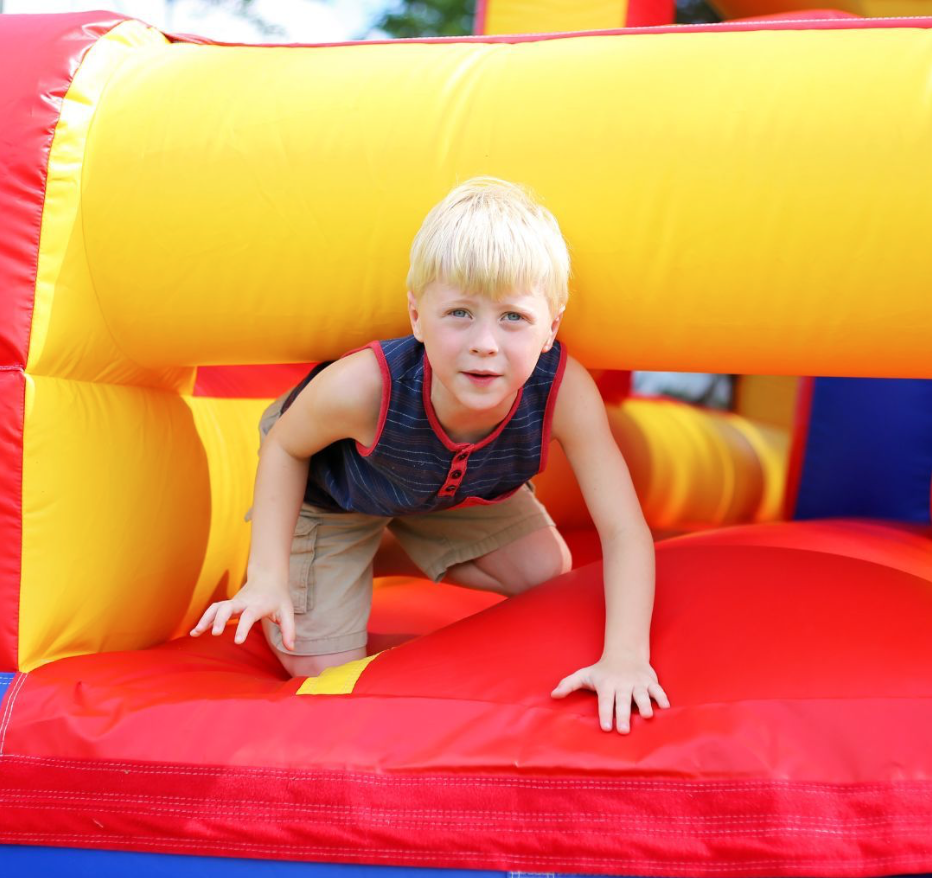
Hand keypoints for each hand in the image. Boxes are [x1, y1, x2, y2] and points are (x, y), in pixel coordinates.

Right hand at [189, 577, 294, 649]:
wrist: (268, 578)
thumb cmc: (278, 597)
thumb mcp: (287, 612)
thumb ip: (289, 630)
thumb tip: (291, 647)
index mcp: (258, 604)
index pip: (249, 615)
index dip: (243, 627)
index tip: (237, 641)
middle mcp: (243, 602)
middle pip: (228, 607)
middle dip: (221, 619)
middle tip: (215, 633)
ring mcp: (234, 602)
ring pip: (217, 607)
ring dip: (206, 618)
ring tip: (195, 633)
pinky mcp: (228, 604)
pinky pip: (213, 610)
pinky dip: (204, 619)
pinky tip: (195, 632)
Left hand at [550, 654, 669, 732]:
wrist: (624, 653)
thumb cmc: (602, 670)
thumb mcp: (584, 675)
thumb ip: (568, 685)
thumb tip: (553, 695)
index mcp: (606, 685)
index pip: (605, 701)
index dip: (605, 713)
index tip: (605, 727)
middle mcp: (622, 684)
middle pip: (623, 701)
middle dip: (623, 714)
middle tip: (624, 730)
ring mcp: (637, 683)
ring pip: (642, 695)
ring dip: (645, 705)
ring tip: (646, 716)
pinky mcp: (650, 682)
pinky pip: (657, 689)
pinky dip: (662, 697)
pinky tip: (666, 707)